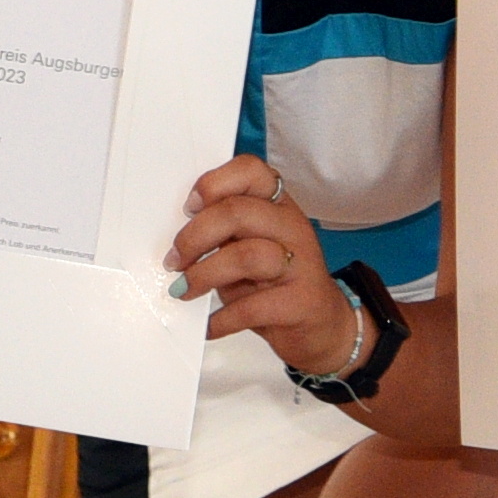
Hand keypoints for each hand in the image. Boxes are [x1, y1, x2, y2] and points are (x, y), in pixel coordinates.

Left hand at [168, 155, 364, 374]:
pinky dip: (221, 318)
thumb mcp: (251, 247)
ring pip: (247, 256)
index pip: (251, 171)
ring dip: (204, 274)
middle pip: (238, 212)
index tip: (188, 208)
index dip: (214, 183)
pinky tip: (209, 325)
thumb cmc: (276, 283)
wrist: (322, 326)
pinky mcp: (301, 303)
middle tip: (174, 261)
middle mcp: (292, 228)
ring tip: (185, 290)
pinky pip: (252, 307)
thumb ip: (224, 233)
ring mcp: (301, 265)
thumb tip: (177, 239)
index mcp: (278, 206)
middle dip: (195, 236)